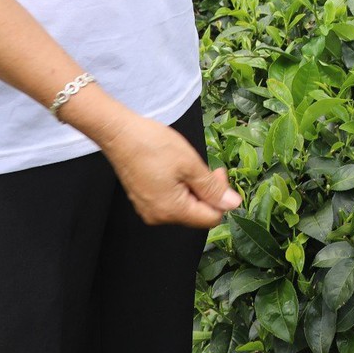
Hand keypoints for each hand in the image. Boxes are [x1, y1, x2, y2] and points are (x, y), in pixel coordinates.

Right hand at [83, 102, 241, 228]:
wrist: (119, 133)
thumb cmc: (154, 145)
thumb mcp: (190, 164)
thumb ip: (212, 188)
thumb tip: (234, 204)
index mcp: (172, 211)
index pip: (211, 218)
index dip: (221, 197)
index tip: (217, 172)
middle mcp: (159, 217)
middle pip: (197, 213)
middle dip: (207, 191)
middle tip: (203, 166)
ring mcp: (148, 210)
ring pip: (184, 206)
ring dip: (193, 188)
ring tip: (185, 165)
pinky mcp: (143, 200)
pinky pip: (170, 201)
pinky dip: (179, 187)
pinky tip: (173, 169)